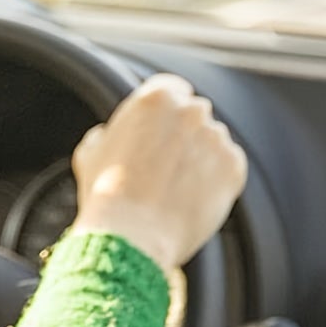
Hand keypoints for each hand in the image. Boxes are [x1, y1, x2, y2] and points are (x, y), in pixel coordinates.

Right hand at [72, 74, 247, 274]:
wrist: (131, 236)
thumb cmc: (106, 197)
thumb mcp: (91, 152)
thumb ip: (109, 131)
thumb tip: (109, 134)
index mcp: (157, 97)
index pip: (172, 90)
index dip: (164, 114)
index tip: (160, 132)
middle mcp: (192, 111)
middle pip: (194, 115)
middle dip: (184, 135)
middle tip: (165, 166)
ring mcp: (216, 138)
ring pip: (213, 141)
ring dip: (201, 157)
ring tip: (176, 189)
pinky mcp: (234, 166)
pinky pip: (230, 166)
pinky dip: (217, 180)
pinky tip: (192, 198)